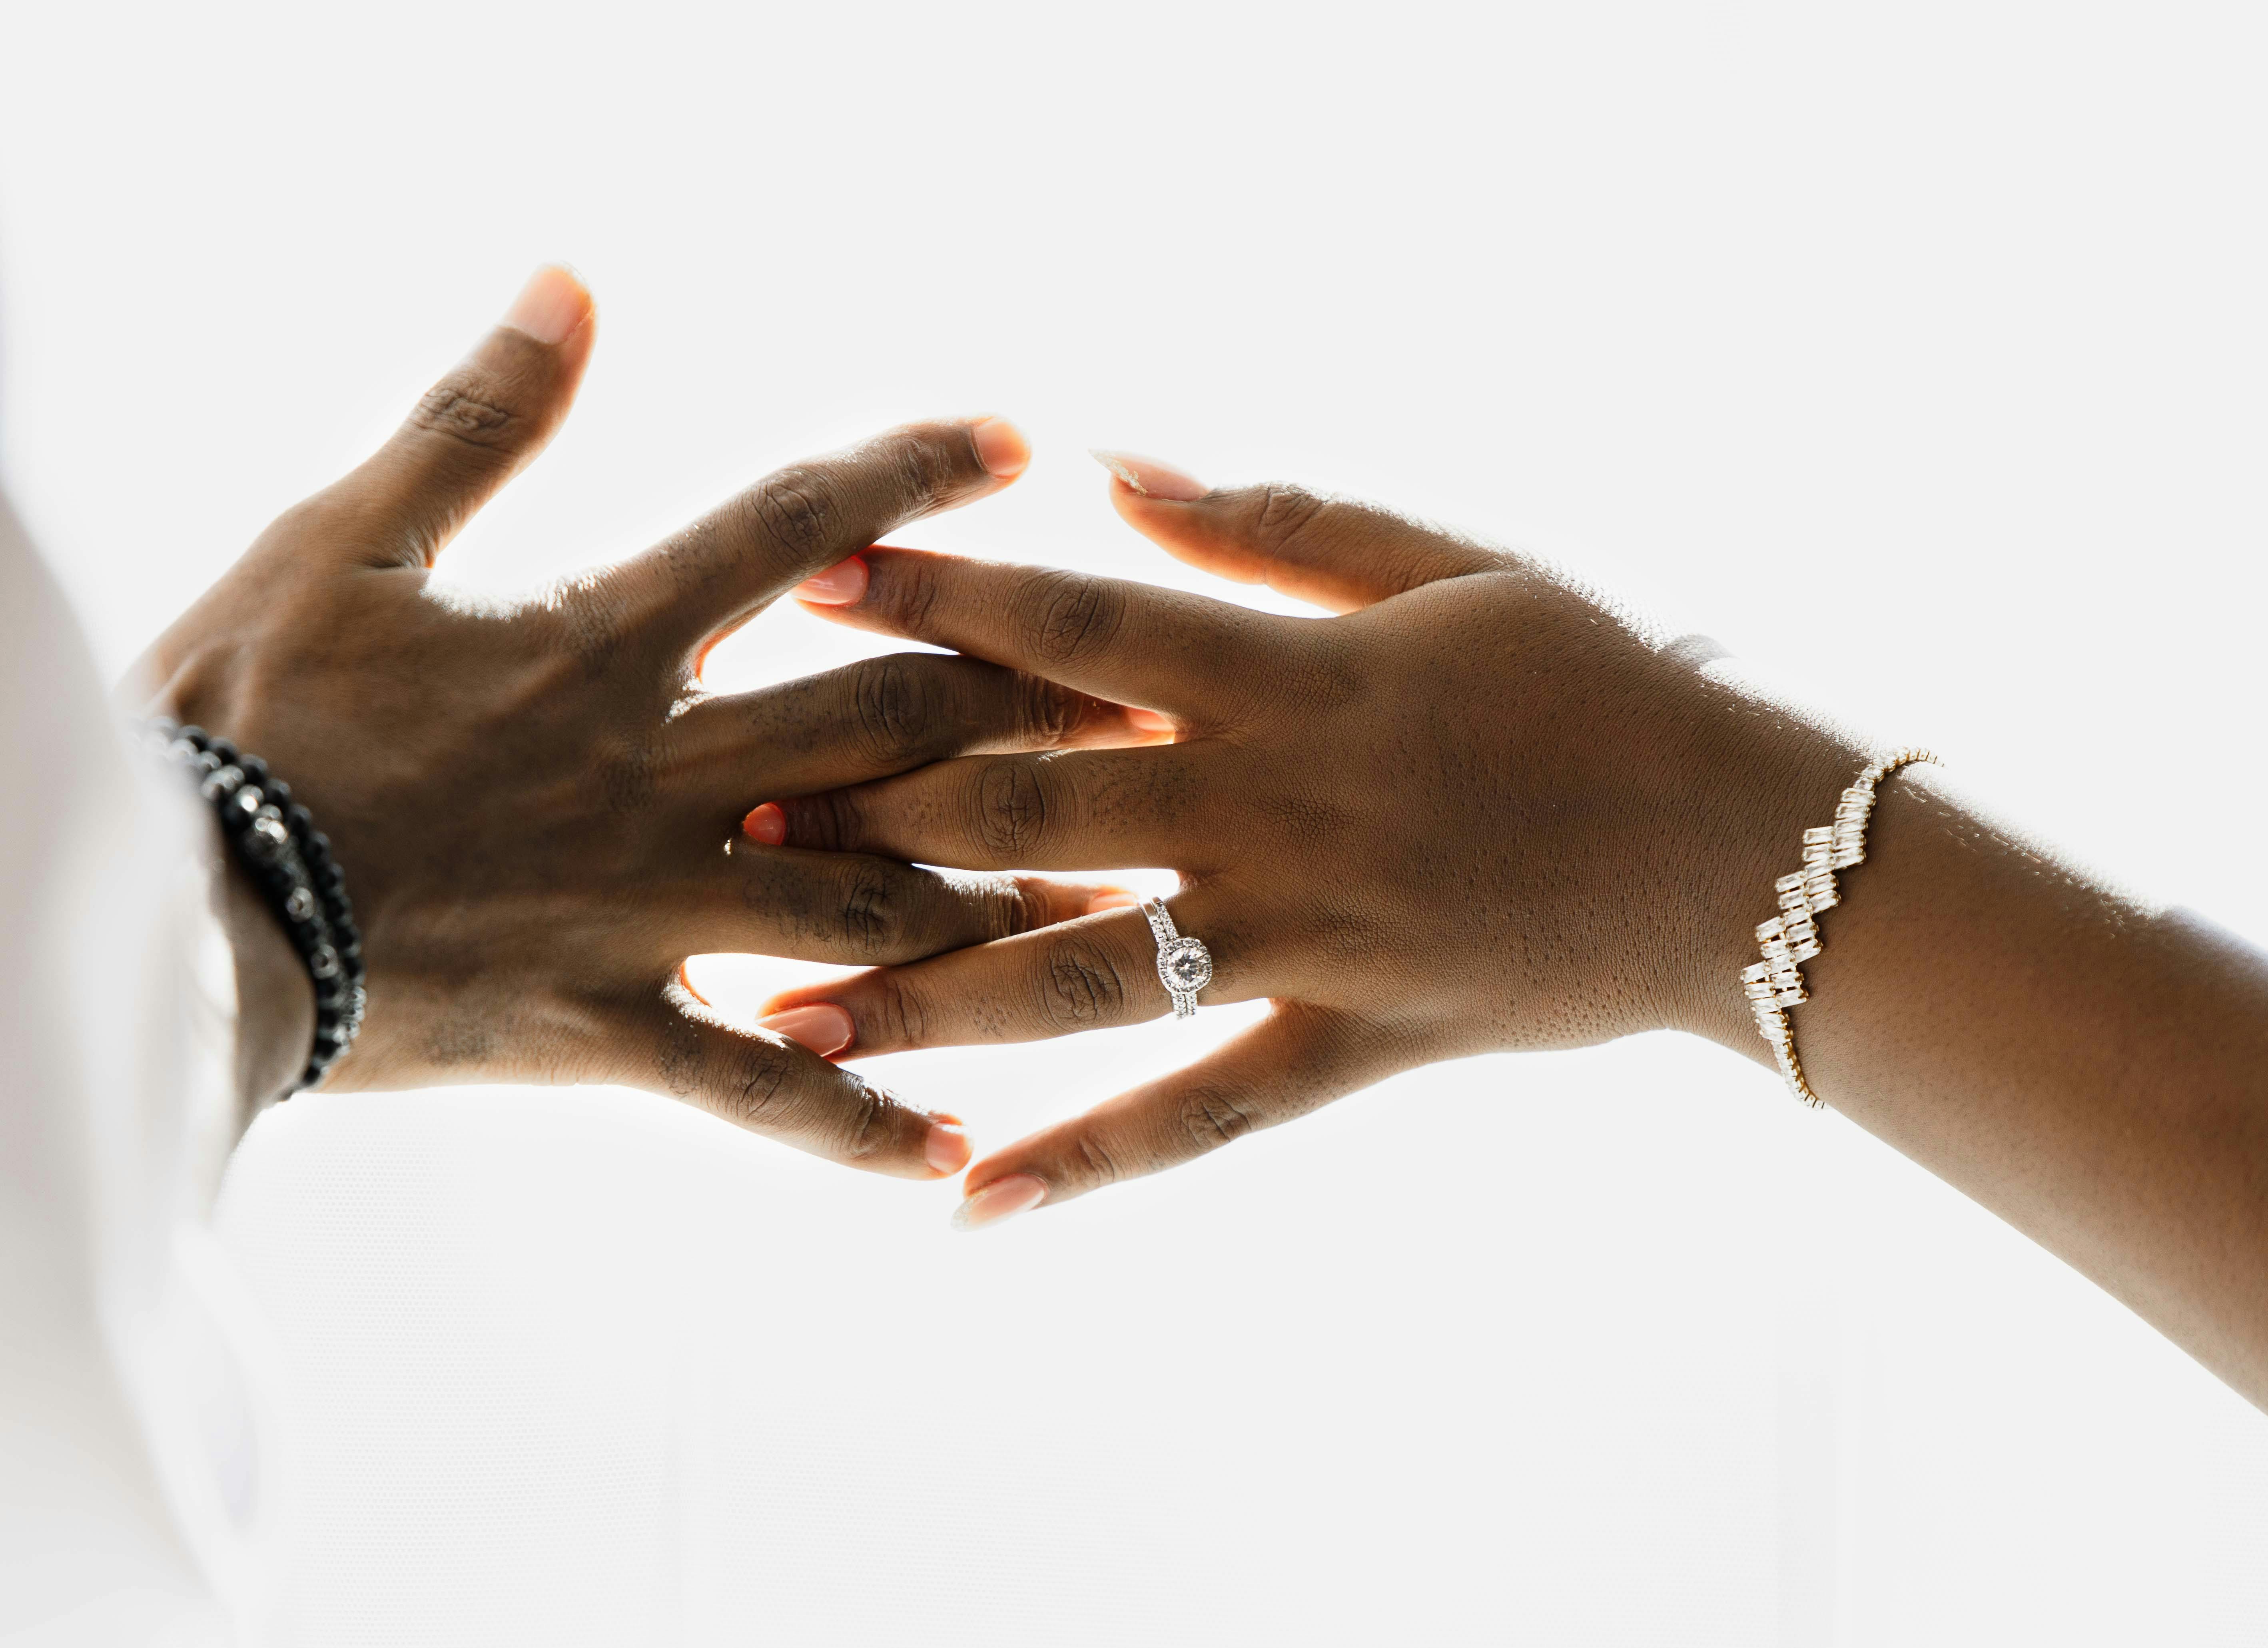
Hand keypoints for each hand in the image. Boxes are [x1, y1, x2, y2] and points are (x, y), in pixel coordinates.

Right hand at [135, 267, 1146, 1175]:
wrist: (170, 901)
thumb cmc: (247, 714)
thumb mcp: (346, 538)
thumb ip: (476, 417)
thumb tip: (572, 286)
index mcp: (603, 643)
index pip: (792, 530)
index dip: (909, 475)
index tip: (1020, 443)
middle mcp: (659, 774)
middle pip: (886, 725)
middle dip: (1023, 709)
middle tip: (1147, 706)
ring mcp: (642, 907)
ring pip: (866, 906)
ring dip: (997, 906)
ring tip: (1119, 909)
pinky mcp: (602, 1029)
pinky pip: (752, 1091)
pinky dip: (849, 1123)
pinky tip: (955, 1156)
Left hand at [758, 454, 1860, 1217]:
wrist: (1732, 851)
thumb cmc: (1588, 679)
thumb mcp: (1443, 567)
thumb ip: (1273, 524)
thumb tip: (1117, 468)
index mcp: (1296, 679)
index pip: (1082, 624)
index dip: (941, 598)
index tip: (812, 582)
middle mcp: (1281, 810)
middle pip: (1045, 805)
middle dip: (884, 807)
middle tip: (735, 821)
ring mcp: (1312, 940)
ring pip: (1088, 977)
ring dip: (930, 998)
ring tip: (787, 1020)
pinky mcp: (1348, 1044)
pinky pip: (1198, 1116)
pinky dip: (1087, 1163)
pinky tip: (968, 1206)